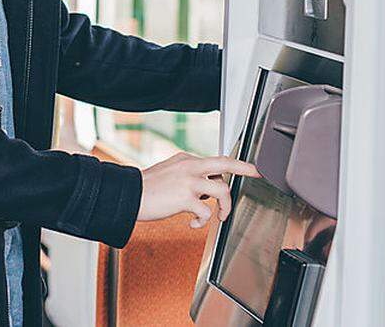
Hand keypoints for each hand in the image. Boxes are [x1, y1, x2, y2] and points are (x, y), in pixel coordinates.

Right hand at [137, 153, 259, 228]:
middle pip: (225, 163)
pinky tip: (194, 224)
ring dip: (225, 206)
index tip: (247, 167)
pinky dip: (203, 221)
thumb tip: (205, 187)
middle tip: (257, 173)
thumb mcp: (168, 172)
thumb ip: (187, 175)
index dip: (233, 165)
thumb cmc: (146, 188)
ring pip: (222, 189)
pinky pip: (206, 212)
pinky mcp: (185, 198)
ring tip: (219, 216)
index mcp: (185, 160)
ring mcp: (188, 181)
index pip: (215, 160)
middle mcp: (189, 167)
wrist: (127, 195)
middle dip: (245, 168)